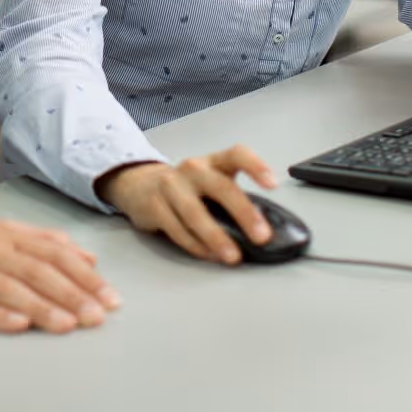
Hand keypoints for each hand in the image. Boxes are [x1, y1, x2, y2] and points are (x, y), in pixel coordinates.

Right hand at [0, 208, 118, 333]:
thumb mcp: (2, 232)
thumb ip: (44, 243)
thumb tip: (87, 256)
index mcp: (7, 235)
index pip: (54, 254)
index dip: (84, 276)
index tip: (110, 297)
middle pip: (36, 271)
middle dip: (71, 294)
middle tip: (96, 315)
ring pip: (7, 287)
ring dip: (40, 306)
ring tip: (66, 323)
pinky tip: (15, 324)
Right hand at [95, 146, 277, 264]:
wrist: (139, 184)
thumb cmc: (186, 186)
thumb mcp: (210, 181)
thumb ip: (232, 197)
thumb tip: (262, 228)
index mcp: (213, 161)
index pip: (237, 154)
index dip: (256, 166)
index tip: (273, 184)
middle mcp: (193, 169)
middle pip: (221, 187)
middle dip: (243, 213)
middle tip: (261, 236)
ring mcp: (171, 185)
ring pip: (195, 213)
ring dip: (216, 237)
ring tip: (232, 256)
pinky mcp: (154, 205)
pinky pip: (177, 229)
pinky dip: (195, 245)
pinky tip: (209, 255)